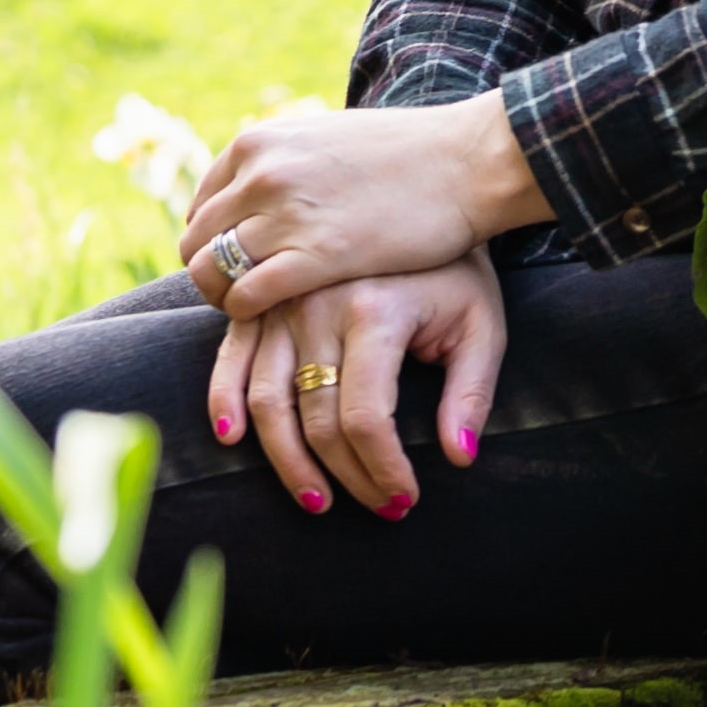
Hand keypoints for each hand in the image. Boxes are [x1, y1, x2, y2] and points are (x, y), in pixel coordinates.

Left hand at [183, 96, 540, 321]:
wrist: (467, 160)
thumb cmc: (411, 155)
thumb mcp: (328, 139)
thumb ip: (288, 162)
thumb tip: (266, 183)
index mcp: (260, 144)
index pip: (202, 207)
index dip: (214, 243)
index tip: (243, 265)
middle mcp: (260, 175)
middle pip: (196, 244)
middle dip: (212, 276)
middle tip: (246, 297)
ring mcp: (284, 214)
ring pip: (209, 273)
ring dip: (225, 300)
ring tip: (260, 313)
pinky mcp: (313, 256)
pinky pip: (245, 298)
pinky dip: (247, 315)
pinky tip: (277, 318)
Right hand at [209, 254, 508, 517]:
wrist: (421, 199)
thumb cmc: (454, 272)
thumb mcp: (482, 324)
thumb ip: (472, 391)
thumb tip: (460, 458)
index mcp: (375, 311)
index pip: (367, 417)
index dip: (383, 470)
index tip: (405, 499)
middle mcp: (318, 307)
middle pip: (318, 419)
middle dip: (347, 477)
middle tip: (377, 506)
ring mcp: (282, 304)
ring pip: (268, 402)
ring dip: (287, 462)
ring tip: (318, 500)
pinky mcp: (261, 303)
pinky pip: (231, 360)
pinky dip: (224, 403)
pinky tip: (234, 441)